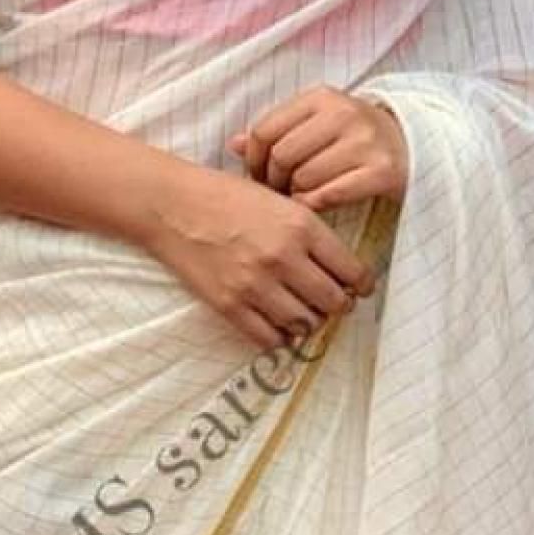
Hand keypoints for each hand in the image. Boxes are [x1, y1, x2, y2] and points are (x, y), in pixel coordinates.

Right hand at [143, 164, 377, 352]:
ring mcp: (256, 284)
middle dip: (338, 305)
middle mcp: (284, 257)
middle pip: (333, 302)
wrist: (173, 205)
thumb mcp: (277, 199)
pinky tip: (276, 323)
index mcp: (301, 225)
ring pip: (305, 324)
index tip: (360, 288)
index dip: (361, 283)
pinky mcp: (230, 305)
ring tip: (303, 312)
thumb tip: (336, 267)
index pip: (351, 269)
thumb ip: (307, 230)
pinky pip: (269, 338)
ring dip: (308, 321)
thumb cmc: (225, 196)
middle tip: (333, 303)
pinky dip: (278, 336)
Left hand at [226, 85, 407, 210]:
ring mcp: (365, 141)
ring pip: (304, 178)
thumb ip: (277, 130)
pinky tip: (315, 205)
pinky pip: (330, 195)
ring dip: (295, 195)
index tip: (259, 175)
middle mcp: (343, 114)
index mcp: (320, 97)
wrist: (413, 145)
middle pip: (282, 156)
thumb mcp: (316, 123)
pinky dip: (315, 205)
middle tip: (278, 192)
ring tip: (298, 197)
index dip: (254, 159)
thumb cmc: (353, 136)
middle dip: (274, 181)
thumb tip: (232, 145)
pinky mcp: (382, 171)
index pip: (265, 130)